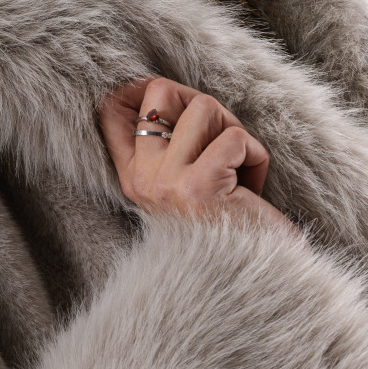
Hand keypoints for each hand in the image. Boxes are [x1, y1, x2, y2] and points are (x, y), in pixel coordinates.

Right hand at [98, 77, 291, 230]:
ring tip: (240, 169)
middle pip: (161, 91)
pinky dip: (257, 157)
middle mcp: (141, 182)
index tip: (176, 101)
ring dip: (236, 132)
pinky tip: (252, 189)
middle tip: (224, 142)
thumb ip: (168, 144)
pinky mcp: (200, 187)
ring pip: (204, 107)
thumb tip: (153, 87)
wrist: (254, 281)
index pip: (109, 109)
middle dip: (204, 104)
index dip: (141, 87)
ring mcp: (167, 184)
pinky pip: (236, 137)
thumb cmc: (228, 229)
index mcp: (132, 180)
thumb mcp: (185, 186)